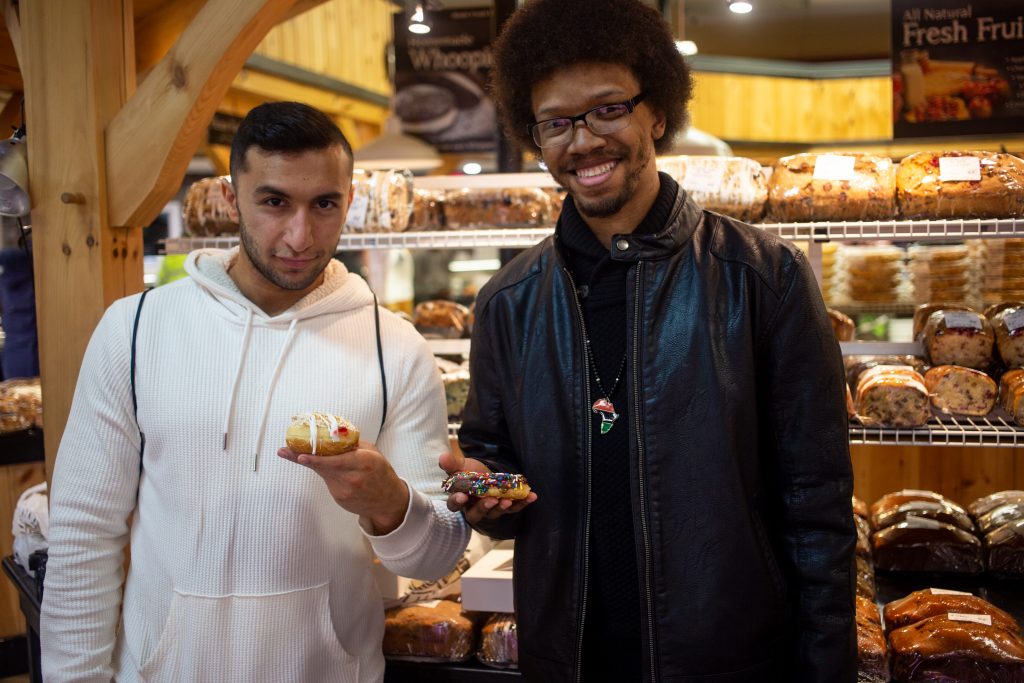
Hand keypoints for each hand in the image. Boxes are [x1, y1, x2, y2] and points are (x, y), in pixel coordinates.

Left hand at [278, 441, 408, 534]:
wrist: (388, 501)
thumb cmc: (381, 473)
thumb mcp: (373, 453)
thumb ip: (354, 445)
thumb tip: (333, 433)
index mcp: (364, 462)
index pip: (336, 461)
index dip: (316, 458)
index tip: (300, 455)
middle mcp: (353, 478)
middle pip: (322, 467)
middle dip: (301, 458)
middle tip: (283, 451)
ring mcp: (345, 491)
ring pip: (323, 473)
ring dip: (313, 463)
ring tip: (298, 454)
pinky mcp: (340, 499)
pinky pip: (329, 481)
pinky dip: (328, 473)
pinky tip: (336, 472)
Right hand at [439, 451, 536, 524]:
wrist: (486, 473)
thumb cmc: (470, 472)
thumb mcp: (461, 466)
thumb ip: (452, 464)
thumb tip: (442, 457)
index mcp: (460, 499)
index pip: (454, 504)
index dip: (457, 502)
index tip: (462, 497)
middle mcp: (474, 508)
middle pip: (476, 514)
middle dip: (483, 508)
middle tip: (491, 501)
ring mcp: (491, 509)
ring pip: (495, 513)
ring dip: (502, 507)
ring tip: (509, 500)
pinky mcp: (505, 507)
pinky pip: (514, 508)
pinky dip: (523, 503)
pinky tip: (532, 496)